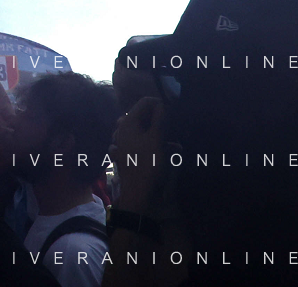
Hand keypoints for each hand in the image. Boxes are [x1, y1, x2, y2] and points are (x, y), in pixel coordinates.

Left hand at [110, 96, 165, 212]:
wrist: (139, 196)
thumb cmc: (148, 165)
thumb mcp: (157, 139)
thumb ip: (160, 118)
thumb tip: (163, 103)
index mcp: (127, 123)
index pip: (145, 102)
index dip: (161, 104)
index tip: (174, 114)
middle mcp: (123, 130)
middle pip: (144, 116)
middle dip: (160, 120)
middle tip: (174, 128)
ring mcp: (125, 143)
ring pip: (144, 130)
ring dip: (159, 133)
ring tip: (174, 143)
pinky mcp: (130, 155)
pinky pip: (143, 143)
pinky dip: (154, 144)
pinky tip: (167, 152)